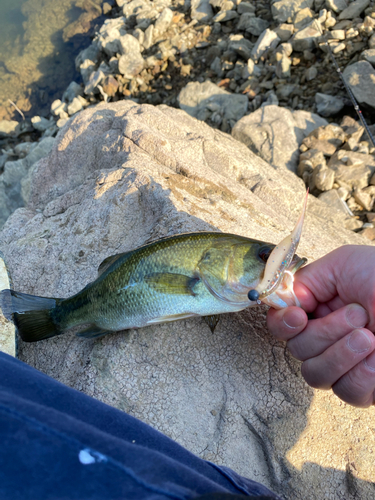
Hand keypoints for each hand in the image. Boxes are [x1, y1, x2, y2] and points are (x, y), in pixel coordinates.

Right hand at [267, 245, 374, 407]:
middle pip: (298, 351)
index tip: (299, 315)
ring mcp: (346, 363)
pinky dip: (362, 373)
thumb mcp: (345, 264)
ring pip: (315, 375)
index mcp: (319, 308)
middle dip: (325, 332)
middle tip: (358, 313)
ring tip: (370, 335)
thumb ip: (307, 279)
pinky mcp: (367, 386)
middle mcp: (328, 337)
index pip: (282, 325)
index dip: (283, 324)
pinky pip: (347, 391)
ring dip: (341, 353)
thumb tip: (284, 303)